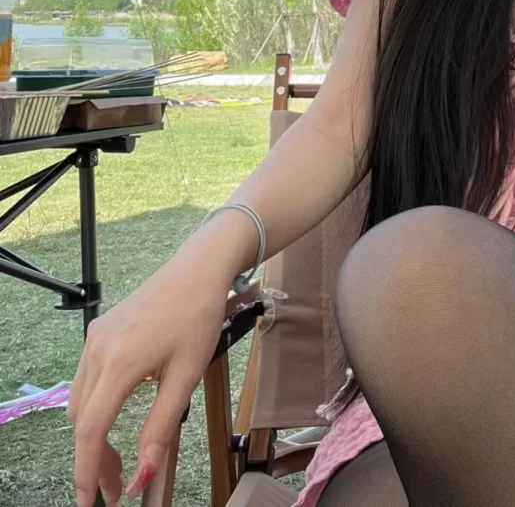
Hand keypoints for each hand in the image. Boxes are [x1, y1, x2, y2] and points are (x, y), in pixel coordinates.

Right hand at [68, 252, 229, 505]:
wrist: (200, 267)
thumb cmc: (199, 317)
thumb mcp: (186, 375)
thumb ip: (161, 427)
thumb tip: (143, 474)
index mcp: (119, 363)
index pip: (90, 431)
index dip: (88, 471)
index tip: (92, 500)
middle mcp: (98, 349)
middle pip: (81, 419)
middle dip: (94, 457)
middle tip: (116, 485)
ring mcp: (96, 336)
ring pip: (79, 399)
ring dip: (92, 431)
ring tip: (116, 456)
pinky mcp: (100, 328)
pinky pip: (86, 376)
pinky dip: (94, 403)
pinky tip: (115, 412)